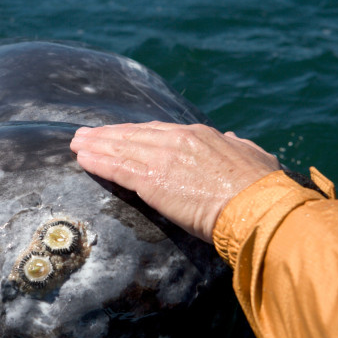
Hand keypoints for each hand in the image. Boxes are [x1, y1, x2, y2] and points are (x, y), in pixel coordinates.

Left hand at [70, 121, 280, 241]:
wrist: (257, 207)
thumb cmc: (261, 189)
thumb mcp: (254, 157)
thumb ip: (238, 146)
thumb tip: (232, 138)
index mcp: (201, 136)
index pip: (158, 131)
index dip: (134, 133)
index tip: (119, 133)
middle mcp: (178, 141)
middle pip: (133, 135)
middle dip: (107, 135)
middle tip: (85, 134)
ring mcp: (163, 158)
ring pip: (120, 148)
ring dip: (95, 146)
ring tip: (76, 144)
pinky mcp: (152, 181)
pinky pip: (117, 168)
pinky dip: (98, 163)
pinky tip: (82, 160)